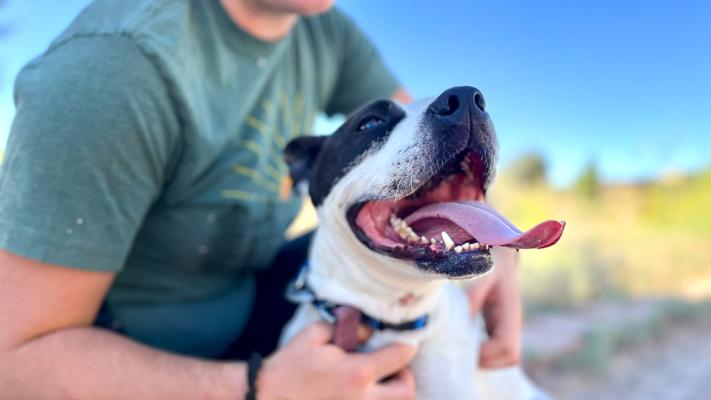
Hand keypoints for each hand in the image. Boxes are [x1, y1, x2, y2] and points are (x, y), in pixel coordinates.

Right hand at [257, 322, 416, 399]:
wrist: (266, 398)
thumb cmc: (289, 366)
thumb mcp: (315, 335)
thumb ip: (346, 328)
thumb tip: (369, 331)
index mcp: (357, 373)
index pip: (400, 358)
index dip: (405, 346)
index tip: (404, 344)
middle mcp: (363, 399)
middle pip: (407, 392)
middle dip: (404, 377)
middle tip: (391, 370)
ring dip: (393, 394)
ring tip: (378, 385)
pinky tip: (361, 395)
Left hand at [466, 247, 522, 368]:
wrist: (495, 250)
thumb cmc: (486, 260)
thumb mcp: (478, 277)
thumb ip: (470, 299)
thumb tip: (458, 325)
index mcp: (510, 312)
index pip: (506, 348)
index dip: (485, 353)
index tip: (463, 345)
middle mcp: (512, 323)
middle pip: (509, 358)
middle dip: (485, 360)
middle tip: (458, 350)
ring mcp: (507, 326)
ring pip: (504, 357)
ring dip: (483, 357)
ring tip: (459, 346)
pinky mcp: (497, 326)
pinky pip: (494, 349)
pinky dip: (480, 350)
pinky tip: (462, 339)